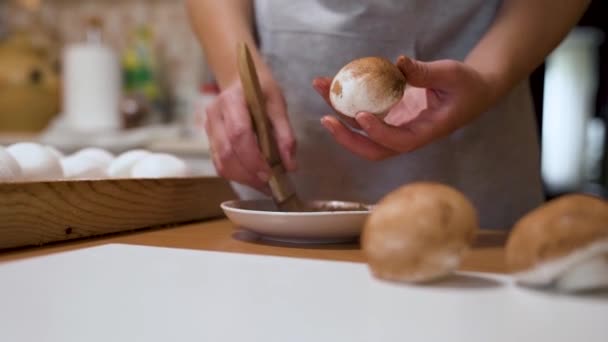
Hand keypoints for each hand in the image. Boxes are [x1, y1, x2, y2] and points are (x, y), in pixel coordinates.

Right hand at [204, 75, 296, 192]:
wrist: (240, 80)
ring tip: (264, 184)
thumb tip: (290, 165)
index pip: (238, 133)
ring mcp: (209, 129)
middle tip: (270, 184)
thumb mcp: (278, 105)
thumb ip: (285, 134)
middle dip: (249, 174)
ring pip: (221, 163)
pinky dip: (237, 176)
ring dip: (243, 179)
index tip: (269, 173)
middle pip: (227, 153)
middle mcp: (215, 115)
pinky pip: (220, 165)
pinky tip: (253, 178)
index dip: (253, 157)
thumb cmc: (261, 91)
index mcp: (231, 100)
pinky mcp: (210, 141)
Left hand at [312, 56, 494, 159]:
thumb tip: (398, 65)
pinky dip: (347, 103)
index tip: (361, 116)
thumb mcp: (452, 75)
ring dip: (339, 115)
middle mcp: (407, 135)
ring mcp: (396, 128)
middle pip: (373, 149)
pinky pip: (365, 115)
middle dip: (347, 138)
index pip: (400, 141)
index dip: (378, 133)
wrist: (472, 93)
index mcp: (426, 132)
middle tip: (325, 119)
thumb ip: (426, 72)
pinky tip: (333, 85)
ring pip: (363, 132)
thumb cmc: (466, 86)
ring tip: (322, 88)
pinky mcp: (390, 117)